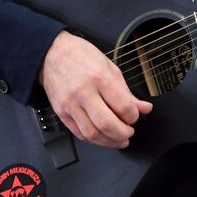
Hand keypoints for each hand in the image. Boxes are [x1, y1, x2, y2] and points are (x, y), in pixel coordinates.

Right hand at [38, 31, 152, 148]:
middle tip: (129, 132)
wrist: (52, 54)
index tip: (134, 116)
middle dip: (123, 134)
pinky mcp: (61, 113)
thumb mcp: (110, 67)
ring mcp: (70, 104)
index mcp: (100, 77)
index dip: (133, 116)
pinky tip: (102, 137)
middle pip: (107, 124)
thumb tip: (144, 108)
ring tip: (118, 140)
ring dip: (109, 142)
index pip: (123, 106)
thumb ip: (127, 92)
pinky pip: (79, 134)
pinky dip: (94, 140)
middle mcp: (84, 92)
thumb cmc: (82, 56)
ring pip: (92, 134)